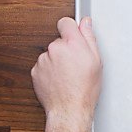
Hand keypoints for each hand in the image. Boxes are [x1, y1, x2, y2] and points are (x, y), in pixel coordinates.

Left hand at [31, 17, 101, 131]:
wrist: (69, 109)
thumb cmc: (85, 89)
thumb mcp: (96, 61)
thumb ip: (89, 37)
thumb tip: (85, 23)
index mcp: (72, 43)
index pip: (66, 22)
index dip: (71, 28)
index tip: (74, 34)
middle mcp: (55, 48)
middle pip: (59, 40)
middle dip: (67, 49)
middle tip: (77, 64)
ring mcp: (43, 59)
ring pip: (51, 54)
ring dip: (58, 60)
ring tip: (68, 75)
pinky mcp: (35, 71)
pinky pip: (43, 65)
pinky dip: (50, 71)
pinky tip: (60, 80)